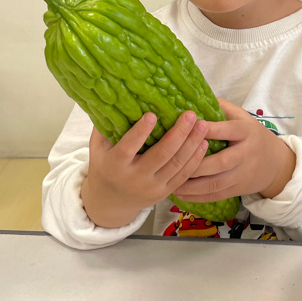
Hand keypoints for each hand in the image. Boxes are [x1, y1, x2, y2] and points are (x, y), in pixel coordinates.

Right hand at [81, 110, 209, 227]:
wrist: (111, 202)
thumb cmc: (105, 166)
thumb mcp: (97, 148)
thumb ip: (106, 127)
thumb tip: (116, 99)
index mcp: (115, 165)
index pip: (128, 148)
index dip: (140, 132)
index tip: (152, 114)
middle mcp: (135, 178)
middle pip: (161, 155)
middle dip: (178, 134)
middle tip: (190, 114)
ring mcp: (152, 187)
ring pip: (176, 165)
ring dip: (192, 144)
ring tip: (202, 125)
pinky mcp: (164, 193)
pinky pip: (183, 176)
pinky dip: (195, 160)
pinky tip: (204, 143)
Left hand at [170, 98, 295, 202]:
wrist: (276, 163)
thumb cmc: (252, 135)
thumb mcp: (243, 117)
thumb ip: (222, 108)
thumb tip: (195, 98)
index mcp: (246, 132)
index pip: (228, 130)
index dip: (210, 129)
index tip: (189, 126)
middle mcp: (246, 154)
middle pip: (221, 162)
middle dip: (196, 163)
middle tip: (173, 162)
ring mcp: (243, 174)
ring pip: (216, 183)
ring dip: (192, 185)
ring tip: (171, 183)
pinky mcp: (239, 189)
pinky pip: (216, 195)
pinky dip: (198, 197)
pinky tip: (180, 195)